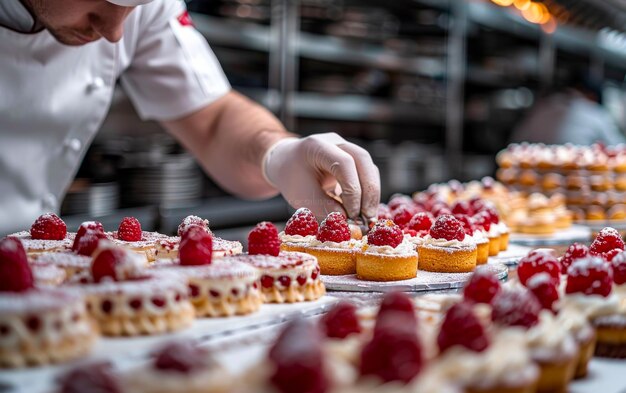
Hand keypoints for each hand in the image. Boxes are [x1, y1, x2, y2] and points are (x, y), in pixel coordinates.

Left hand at [263, 133, 380, 220]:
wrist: (286, 163)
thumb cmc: (291, 178)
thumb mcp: (302, 196)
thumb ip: (325, 207)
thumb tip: (349, 221)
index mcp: (318, 146)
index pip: (344, 163)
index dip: (352, 190)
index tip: (352, 214)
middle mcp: (336, 142)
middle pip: (363, 161)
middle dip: (369, 191)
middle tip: (368, 217)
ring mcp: (347, 147)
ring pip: (370, 167)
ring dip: (371, 193)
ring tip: (366, 217)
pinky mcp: (353, 158)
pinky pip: (368, 173)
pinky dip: (368, 192)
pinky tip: (363, 209)